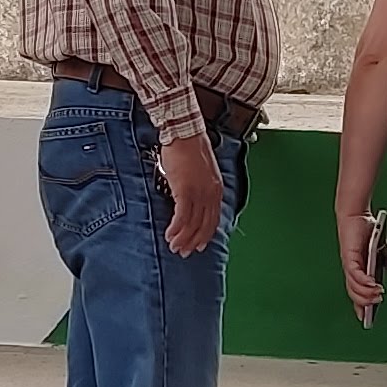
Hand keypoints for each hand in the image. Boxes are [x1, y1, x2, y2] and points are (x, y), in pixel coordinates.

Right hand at [157, 132, 222, 256]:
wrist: (185, 134)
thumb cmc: (190, 149)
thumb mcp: (201, 172)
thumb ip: (200, 187)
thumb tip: (190, 201)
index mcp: (217, 190)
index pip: (213, 219)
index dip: (205, 235)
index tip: (197, 246)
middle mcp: (211, 194)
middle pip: (204, 225)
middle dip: (193, 241)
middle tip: (183, 252)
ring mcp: (199, 193)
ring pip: (192, 224)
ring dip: (182, 238)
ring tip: (174, 247)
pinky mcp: (186, 191)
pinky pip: (182, 216)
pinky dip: (176, 228)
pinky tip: (170, 235)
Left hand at [337, 209, 385, 320]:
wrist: (358, 215)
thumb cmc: (367, 230)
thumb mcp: (383, 247)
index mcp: (360, 270)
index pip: (358, 293)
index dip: (361, 307)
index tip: (366, 319)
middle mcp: (352, 270)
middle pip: (355, 294)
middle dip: (365, 304)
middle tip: (375, 306)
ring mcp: (350, 264)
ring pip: (354, 287)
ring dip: (366, 294)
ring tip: (377, 296)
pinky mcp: (350, 257)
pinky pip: (355, 275)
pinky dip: (364, 282)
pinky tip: (373, 285)